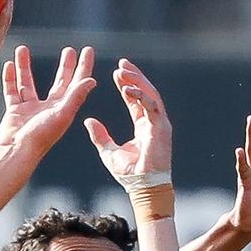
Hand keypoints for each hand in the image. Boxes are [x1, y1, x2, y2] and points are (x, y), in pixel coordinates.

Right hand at [0, 45, 96, 156]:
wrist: (17, 152)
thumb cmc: (40, 137)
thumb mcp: (61, 115)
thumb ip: (75, 96)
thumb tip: (92, 80)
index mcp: (63, 108)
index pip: (76, 83)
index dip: (83, 66)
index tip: (87, 50)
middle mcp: (49, 108)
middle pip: (58, 82)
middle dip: (64, 66)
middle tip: (69, 50)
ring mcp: (30, 109)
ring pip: (28, 82)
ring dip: (25, 66)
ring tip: (22, 48)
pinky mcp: (15, 111)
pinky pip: (11, 91)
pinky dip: (9, 79)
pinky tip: (9, 65)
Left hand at [84, 59, 172, 190]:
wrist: (143, 187)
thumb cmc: (129, 173)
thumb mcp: (108, 151)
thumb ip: (100, 135)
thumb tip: (88, 121)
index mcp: (144, 126)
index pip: (136, 100)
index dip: (127, 85)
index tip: (116, 72)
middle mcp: (153, 122)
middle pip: (145, 92)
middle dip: (134, 76)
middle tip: (122, 63)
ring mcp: (160, 124)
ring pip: (150, 95)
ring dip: (137, 81)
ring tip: (123, 71)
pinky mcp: (162, 128)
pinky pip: (152, 106)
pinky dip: (141, 96)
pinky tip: (128, 88)